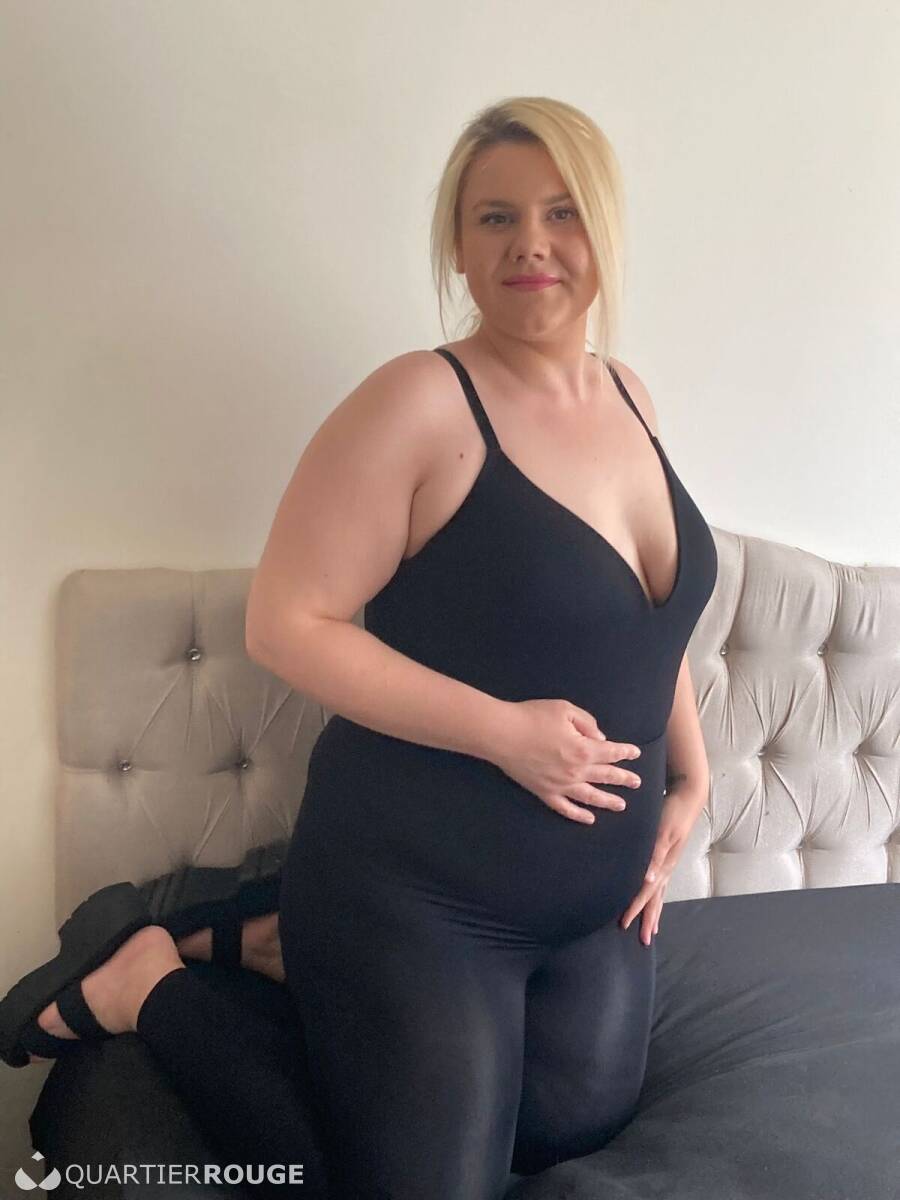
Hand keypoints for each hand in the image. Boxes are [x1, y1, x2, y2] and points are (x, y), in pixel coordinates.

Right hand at [490, 699, 642, 823]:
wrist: (502, 734)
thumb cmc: (532, 717)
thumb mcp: (564, 710)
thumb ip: (587, 722)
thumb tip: (600, 738)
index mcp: (583, 749)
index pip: (611, 752)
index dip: (625, 752)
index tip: (636, 753)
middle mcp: (576, 771)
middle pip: (606, 776)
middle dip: (624, 779)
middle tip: (637, 783)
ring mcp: (560, 785)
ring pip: (591, 797)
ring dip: (608, 801)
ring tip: (621, 805)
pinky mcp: (544, 792)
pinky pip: (565, 808)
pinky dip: (578, 815)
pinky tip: (589, 819)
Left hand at [620, 786, 705, 944]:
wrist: (688, 795)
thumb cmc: (673, 812)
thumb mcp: (663, 833)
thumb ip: (656, 855)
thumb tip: (648, 880)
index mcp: (664, 864)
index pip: (646, 893)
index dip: (635, 908)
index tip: (624, 924)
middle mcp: (667, 866)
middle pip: (656, 899)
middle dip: (649, 919)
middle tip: (644, 940)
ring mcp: (669, 861)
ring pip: (660, 893)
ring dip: (653, 911)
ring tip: (651, 928)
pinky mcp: (668, 853)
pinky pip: (661, 881)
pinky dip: (656, 893)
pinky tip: (652, 895)